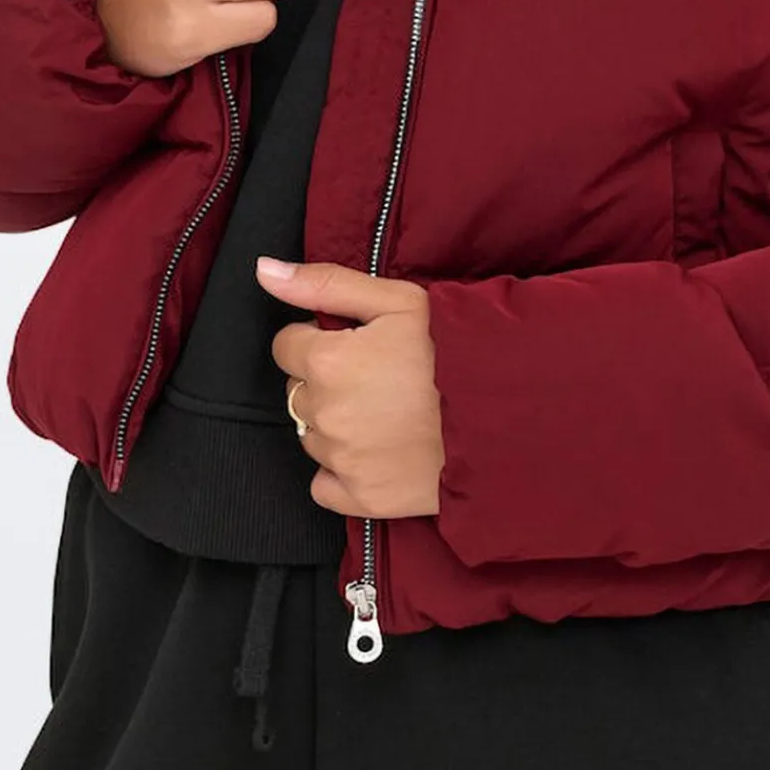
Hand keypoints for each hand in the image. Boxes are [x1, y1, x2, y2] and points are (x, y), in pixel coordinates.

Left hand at [257, 257, 444, 517]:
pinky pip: (324, 486)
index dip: (318, 340)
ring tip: (384, 414)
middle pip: (298, 392)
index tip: (353, 344)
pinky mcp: (362, 498)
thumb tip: (265, 272)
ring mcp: (341, 460)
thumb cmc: (453, 352)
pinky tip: (376, 453)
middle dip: (326, 382)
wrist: (503, 416)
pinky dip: (341, 472)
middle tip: (375, 378)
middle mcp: (325, 413)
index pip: (286, 346)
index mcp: (326, 361)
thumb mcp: (397, 301)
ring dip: (335, 425)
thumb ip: (325, 284)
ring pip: (311, 436)